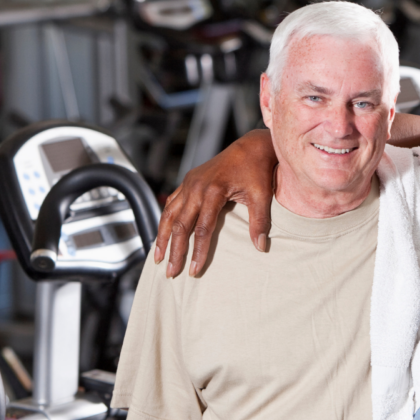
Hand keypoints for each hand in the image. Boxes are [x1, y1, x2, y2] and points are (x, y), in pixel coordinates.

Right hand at [154, 130, 276, 276]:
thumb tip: (261, 247)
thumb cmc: (258, 170)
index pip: (203, 230)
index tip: (195, 271)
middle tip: (171, 273)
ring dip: (162, 237)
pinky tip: (162, 235)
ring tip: (158, 258)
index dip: (198, 252)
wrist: (250, 146)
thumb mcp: (261, 196)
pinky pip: (171, 204)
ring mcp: (189, 183)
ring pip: (169, 214)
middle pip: (180, 225)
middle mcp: (196, 187)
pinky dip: (165, 221)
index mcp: (213, 191)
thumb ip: (260, 222)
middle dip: (174, 251)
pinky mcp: (188, 181)